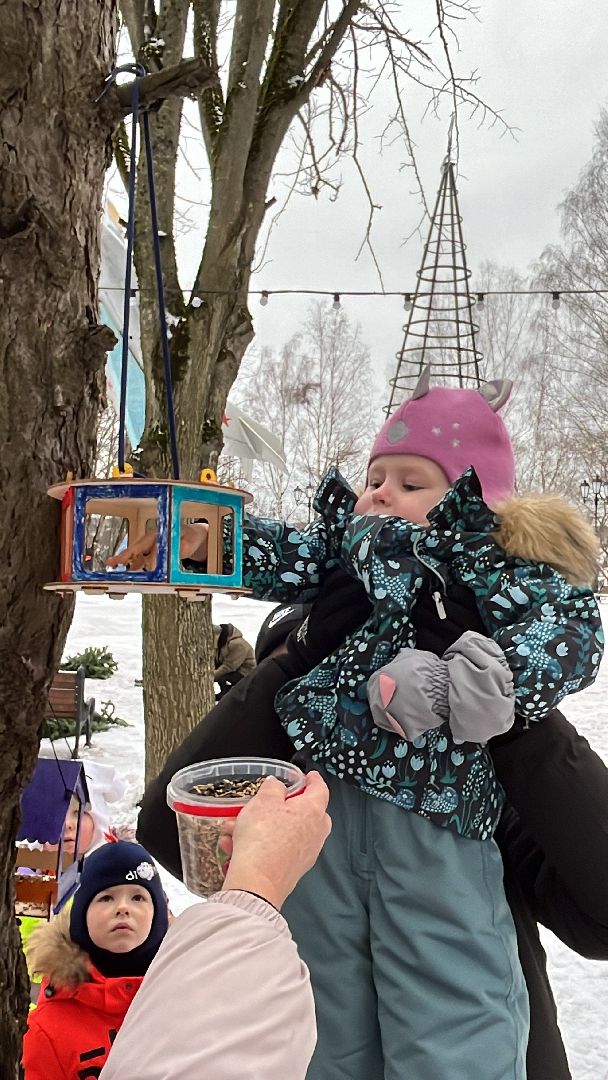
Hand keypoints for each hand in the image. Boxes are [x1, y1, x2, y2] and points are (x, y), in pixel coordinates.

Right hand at [106, 522, 208, 569]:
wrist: (191, 535)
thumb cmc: (190, 537)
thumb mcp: (191, 541)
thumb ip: (185, 546)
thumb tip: (183, 549)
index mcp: (162, 533)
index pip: (154, 546)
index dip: (152, 557)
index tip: (149, 568)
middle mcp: (152, 537)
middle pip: (138, 546)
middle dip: (126, 554)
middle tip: (115, 561)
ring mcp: (149, 544)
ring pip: (134, 551)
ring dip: (123, 558)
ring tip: (111, 564)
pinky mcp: (148, 550)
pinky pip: (136, 556)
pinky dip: (128, 561)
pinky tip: (118, 567)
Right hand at [221, 772, 330, 909]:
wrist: (256, 882)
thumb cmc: (263, 840)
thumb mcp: (263, 800)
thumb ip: (272, 788)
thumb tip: (276, 785)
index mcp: (313, 811)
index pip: (320, 789)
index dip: (314, 779)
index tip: (310, 775)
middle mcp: (316, 833)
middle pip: (307, 812)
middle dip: (288, 806)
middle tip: (270, 802)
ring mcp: (306, 853)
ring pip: (287, 832)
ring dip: (263, 828)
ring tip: (238, 827)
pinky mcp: (293, 869)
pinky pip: (277, 850)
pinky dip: (260, 845)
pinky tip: (236, 846)